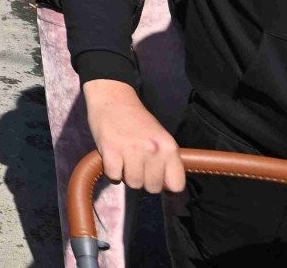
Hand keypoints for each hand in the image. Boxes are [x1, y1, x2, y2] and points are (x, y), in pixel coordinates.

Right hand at [84, 79, 184, 193]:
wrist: (113, 98)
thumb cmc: (138, 120)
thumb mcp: (160, 138)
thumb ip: (165, 160)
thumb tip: (166, 187)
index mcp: (168, 147)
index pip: (176, 185)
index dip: (166, 184)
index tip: (158, 178)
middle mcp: (153, 150)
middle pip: (153, 187)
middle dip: (144, 180)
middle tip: (137, 166)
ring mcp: (131, 150)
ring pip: (133, 183)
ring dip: (127, 176)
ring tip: (124, 162)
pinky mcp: (110, 150)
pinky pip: (114, 176)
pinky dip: (112, 172)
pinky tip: (112, 160)